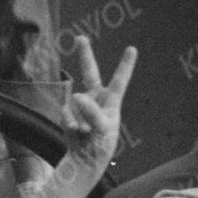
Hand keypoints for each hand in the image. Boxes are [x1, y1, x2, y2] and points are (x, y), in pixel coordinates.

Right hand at [43, 26, 137, 158]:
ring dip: (79, 119)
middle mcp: (96, 99)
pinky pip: (65, 111)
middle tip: (80, 38)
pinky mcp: (68, 112)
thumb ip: (92, 112)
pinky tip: (76, 132)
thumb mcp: (103, 130)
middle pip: (90, 72)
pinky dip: (70, 123)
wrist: (83, 160)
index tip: (132, 49)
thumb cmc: (101, 145)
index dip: (125, 65)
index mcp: (111, 102)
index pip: (119, 81)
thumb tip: (77, 95)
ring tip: (86, 133)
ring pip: (76, 102)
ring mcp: (80, 104)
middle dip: (85, 55)